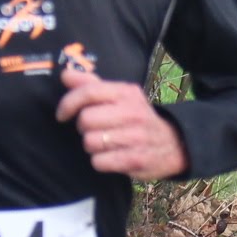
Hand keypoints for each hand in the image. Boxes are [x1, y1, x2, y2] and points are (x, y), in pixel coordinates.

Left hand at [55, 64, 186, 179]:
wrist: (174, 143)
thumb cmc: (137, 118)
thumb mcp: (120, 96)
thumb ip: (92, 84)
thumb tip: (66, 74)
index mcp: (126, 93)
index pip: (89, 92)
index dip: (68, 103)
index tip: (62, 114)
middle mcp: (132, 112)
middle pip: (85, 120)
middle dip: (83, 128)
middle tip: (94, 130)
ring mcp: (135, 137)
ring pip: (90, 142)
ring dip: (91, 146)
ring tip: (104, 144)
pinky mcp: (135, 160)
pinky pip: (99, 162)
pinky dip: (100, 162)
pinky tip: (111, 157)